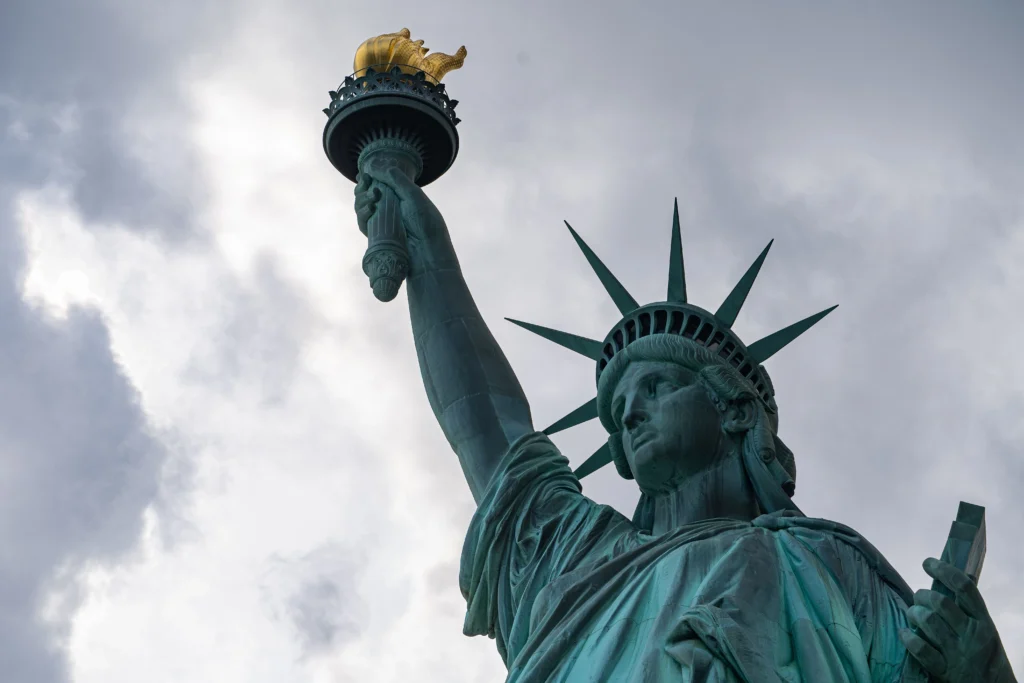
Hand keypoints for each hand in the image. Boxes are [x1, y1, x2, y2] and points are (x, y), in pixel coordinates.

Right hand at [353, 155, 454, 272]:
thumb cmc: (425, 221)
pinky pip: (363, 223)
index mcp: (399, 196)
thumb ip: (394, 178)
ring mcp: (381, 222)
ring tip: (372, 197)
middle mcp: (388, 208)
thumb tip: (372, 165)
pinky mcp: (376, 236)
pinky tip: (369, 209)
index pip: (378, 184)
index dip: (368, 178)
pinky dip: (362, 214)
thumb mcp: (412, 194)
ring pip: (361, 207)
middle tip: (366, 182)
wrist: (427, 249)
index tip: (363, 173)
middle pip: (366, 194)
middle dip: (362, 187)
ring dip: (362, 199)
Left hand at [900, 558, 1016, 681]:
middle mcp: (972, 634)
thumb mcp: (985, 631)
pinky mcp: (945, 670)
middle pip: (940, 602)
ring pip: (928, 621)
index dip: (944, 570)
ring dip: (914, 613)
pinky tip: (904, 634)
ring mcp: (958, 652)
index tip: (927, 563)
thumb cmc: (986, 657)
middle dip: (923, 595)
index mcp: (983, 621)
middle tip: (919, 598)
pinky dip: (909, 638)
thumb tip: (946, 580)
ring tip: (912, 614)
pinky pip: (921, 649)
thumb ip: (968, 611)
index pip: (964, 587)